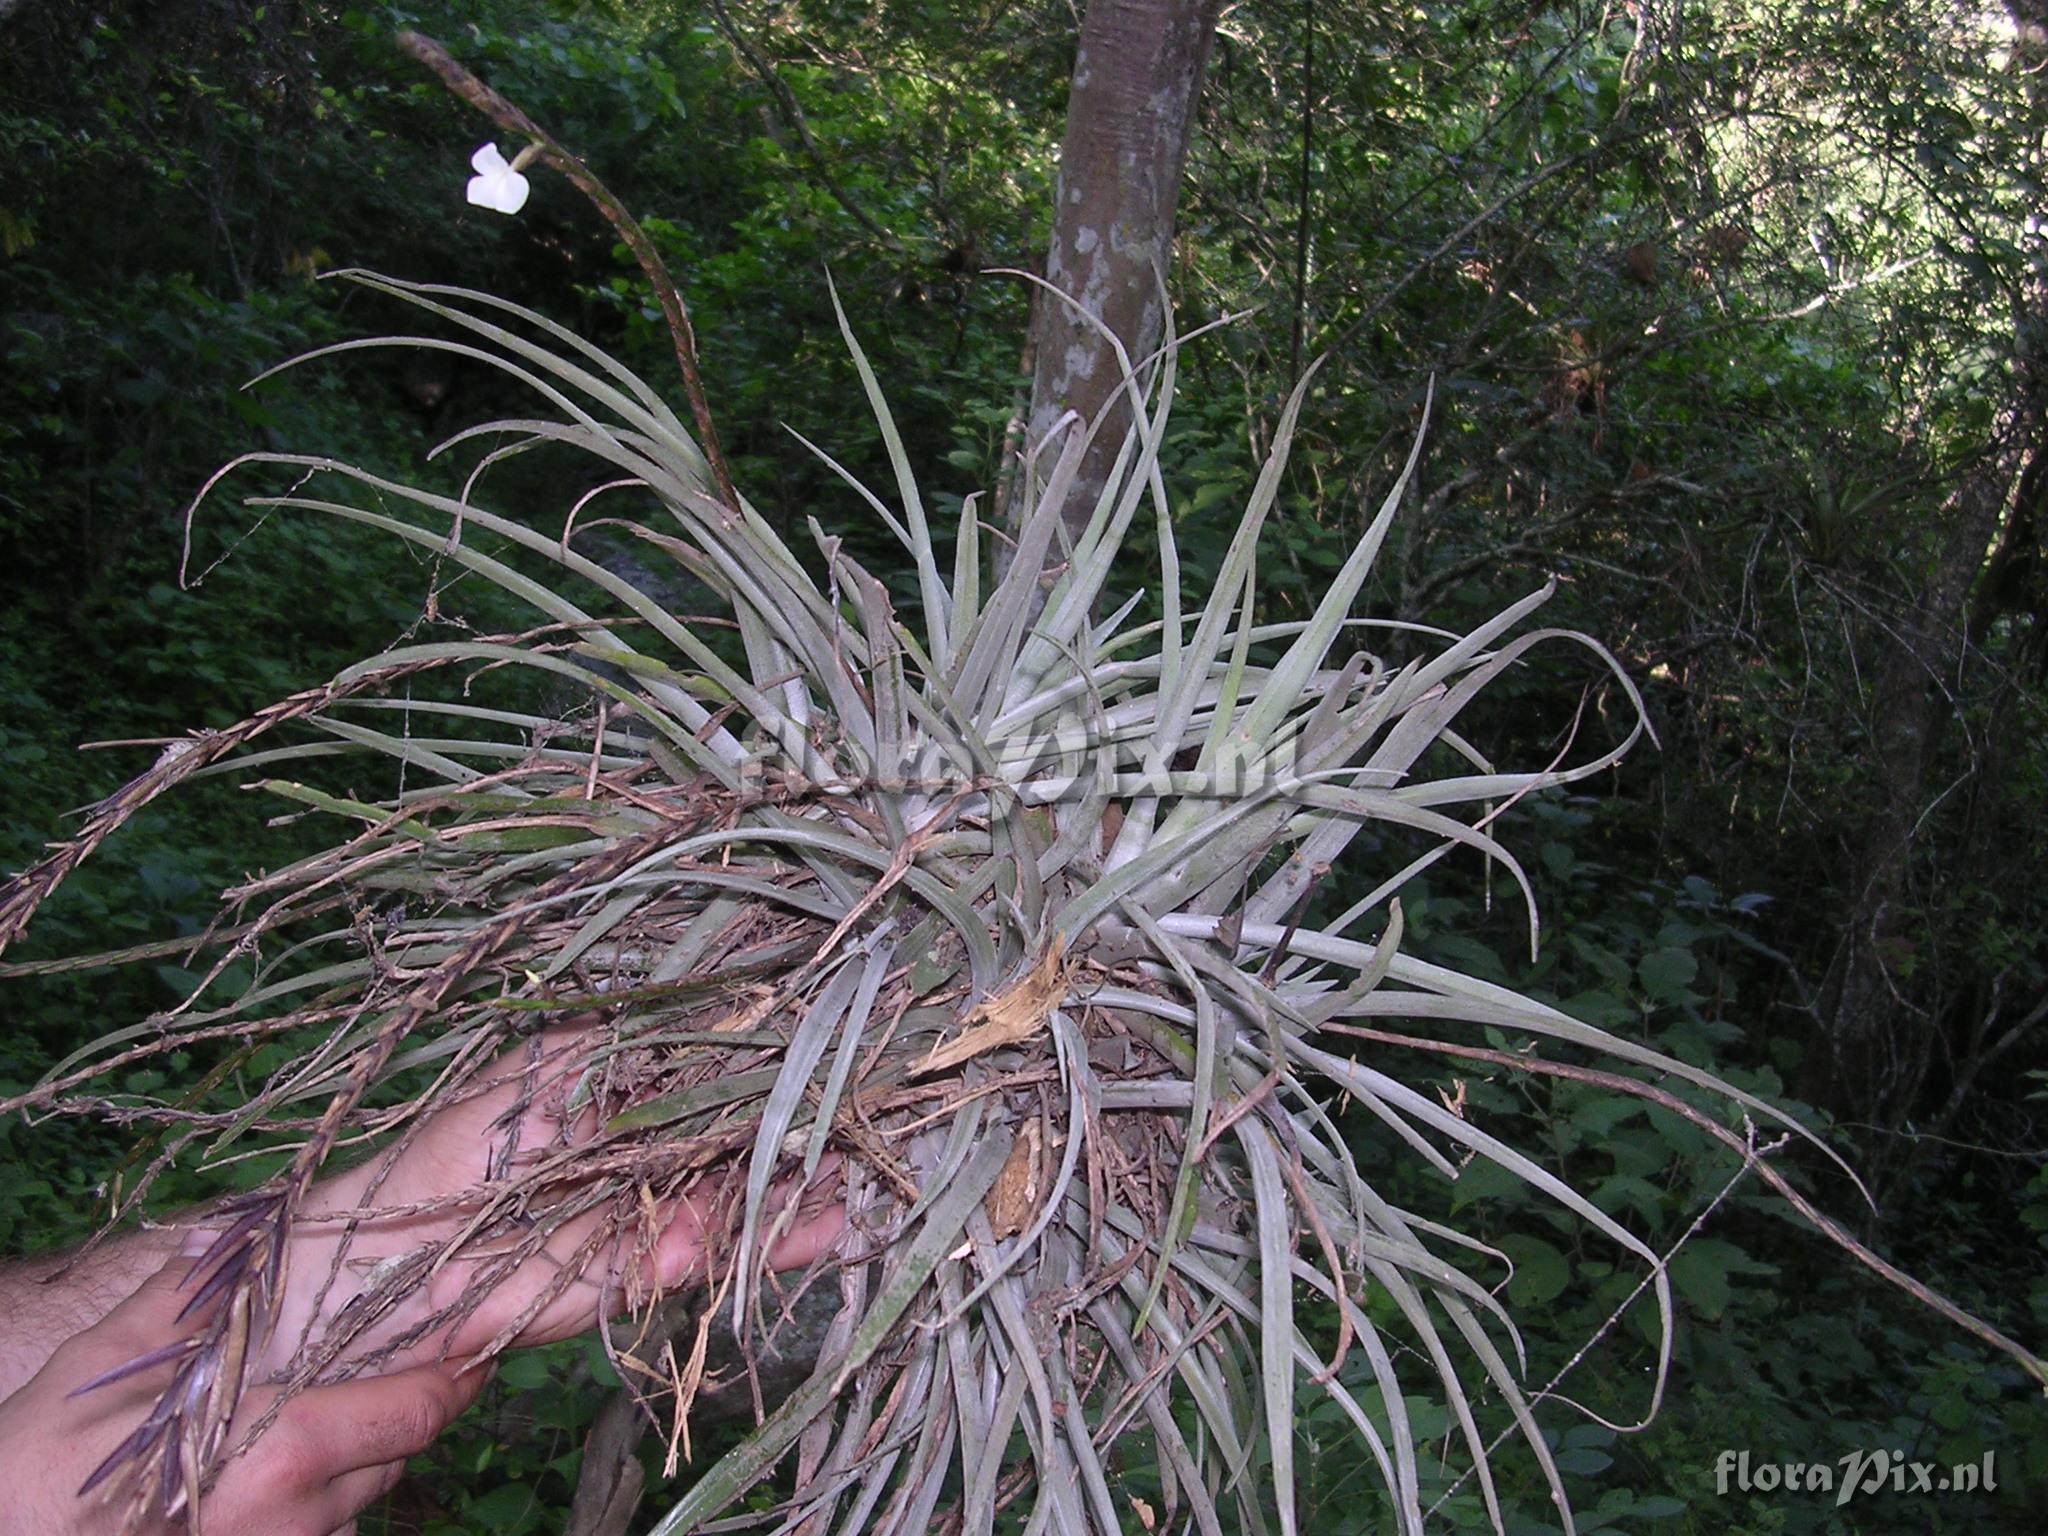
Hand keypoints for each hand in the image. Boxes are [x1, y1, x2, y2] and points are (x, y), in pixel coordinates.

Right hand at [0, 1250, 488, 1535]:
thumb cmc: (42, 1470)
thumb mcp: (109, 1363)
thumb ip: (187, 1297)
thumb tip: (230, 1238)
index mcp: (283, 1450)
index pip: (421, 1408)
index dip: (456, 1370)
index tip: (472, 1333)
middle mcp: (297, 1515)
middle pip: (403, 1449)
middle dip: (410, 1400)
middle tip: (402, 1354)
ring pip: (365, 1491)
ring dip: (363, 1449)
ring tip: (327, 1402)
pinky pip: (321, 1529)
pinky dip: (320, 1494)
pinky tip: (274, 1465)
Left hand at [264, 1027, 843, 1376]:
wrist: (401, 1255)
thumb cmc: (473, 1137)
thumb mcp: (565, 1060)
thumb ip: (654, 1038)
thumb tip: (745, 988)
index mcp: (639, 1077)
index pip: (732, 1056)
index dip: (790, 1047)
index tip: (852, 1027)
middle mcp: (662, 1139)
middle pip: (756, 1123)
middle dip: (819, 1115)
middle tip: (884, 1098)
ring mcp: (665, 1203)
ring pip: (755, 1187)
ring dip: (814, 1178)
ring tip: (873, 1163)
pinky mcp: (658, 1267)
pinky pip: (732, 1250)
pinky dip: (782, 1240)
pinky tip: (832, 1221)